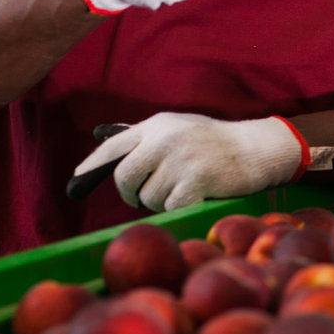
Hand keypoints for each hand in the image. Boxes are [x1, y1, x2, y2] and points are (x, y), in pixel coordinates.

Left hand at [72, 112, 322, 211]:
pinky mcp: (196, 180)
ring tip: (184, 187)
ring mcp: (181, 159)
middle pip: (124, 177)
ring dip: (162, 201)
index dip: (92, 166)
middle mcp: (165, 139)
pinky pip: (170, 208)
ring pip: (148, 198)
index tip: (75, 181)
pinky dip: (179, 208)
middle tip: (142, 197)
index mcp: (158, 124)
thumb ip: (145, 136)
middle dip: (130, 193)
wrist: (258, 148)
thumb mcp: (179, 128)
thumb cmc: (214, 142)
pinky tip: (196, 195)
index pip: (114, 146)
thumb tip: (102, 137)